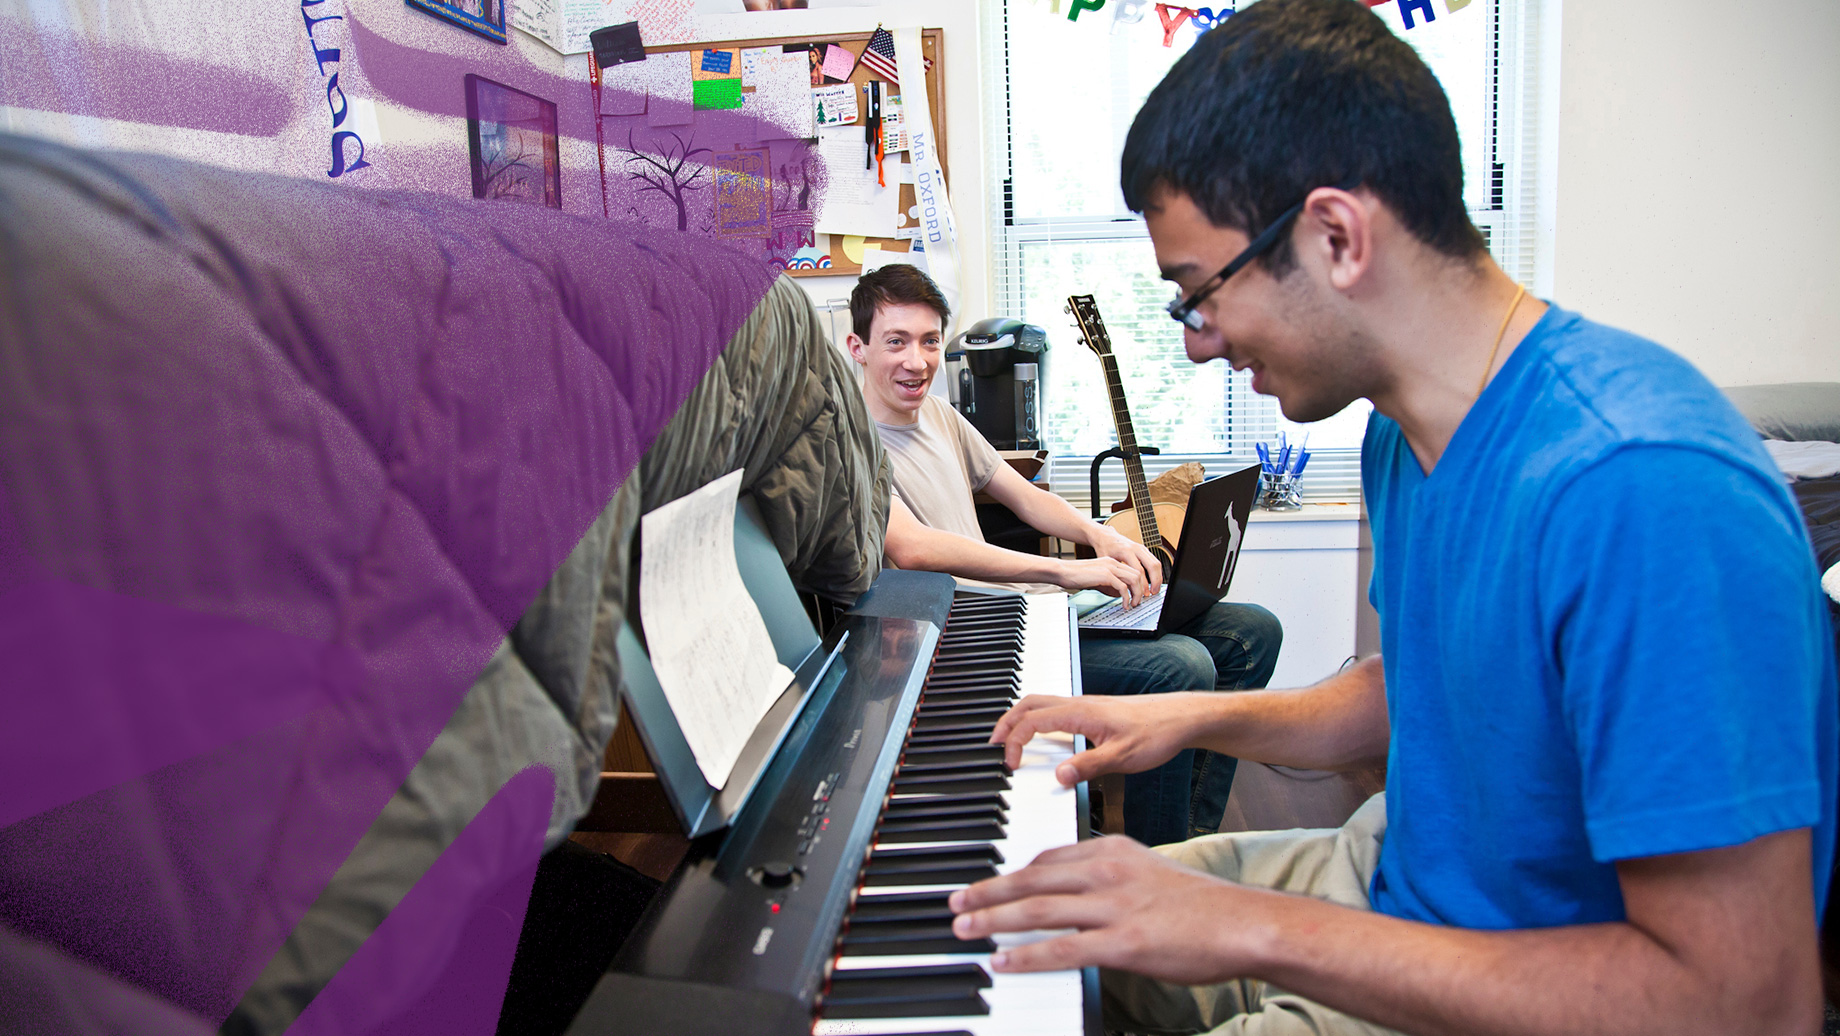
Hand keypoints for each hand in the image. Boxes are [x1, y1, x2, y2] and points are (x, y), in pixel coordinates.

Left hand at [948, 836, 1262, 982]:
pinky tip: (1001, 960)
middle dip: (987, 892)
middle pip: (1030, 880)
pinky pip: (1061, 949)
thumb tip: (1078, 892)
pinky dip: (1025, 956)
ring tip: (963, 928)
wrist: (1243, 923)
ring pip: (1036, 911)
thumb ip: (1111, 876)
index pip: (1047, 858)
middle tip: (955, 902)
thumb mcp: (1150, 871)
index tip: (987, 884)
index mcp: (1112, 850)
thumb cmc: (1202, 904)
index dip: (1010, 873)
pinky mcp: (1121, 944)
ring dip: (992, 920)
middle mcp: (1106, 872)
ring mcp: (1112, 907)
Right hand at [989, 692, 1207, 781]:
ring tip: (1009, 740)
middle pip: (1028, 704)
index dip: (1015, 741)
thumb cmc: (1157, 732)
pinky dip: (1037, 721)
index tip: (1011, 764)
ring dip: (1020, 719)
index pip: (1032, 721)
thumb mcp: (1123, 757)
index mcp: (1080, 712)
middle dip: (1005, 723)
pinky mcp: (1094, 712)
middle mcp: (1079, 704)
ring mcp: (1086, 706)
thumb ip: (1088, 766)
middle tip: (993, 745)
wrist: (1181, 718)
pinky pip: (1055, 710)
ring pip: (1040, 704)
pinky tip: (1042, 737)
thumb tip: (1058, 776)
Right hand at [1053, 556, 1150, 605]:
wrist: (1064, 571)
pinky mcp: (1105, 575)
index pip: (1132, 571)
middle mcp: (1113, 563)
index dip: (1138, 584)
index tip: (1137, 595)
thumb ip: (1110, 585)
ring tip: (1133, 604)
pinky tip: (1124, 604)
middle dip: (1140, 590)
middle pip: (1137, 574)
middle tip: (1137, 601)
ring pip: (1133, 580)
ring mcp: (1110, 567)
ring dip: (1136, 594)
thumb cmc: (1076, 576)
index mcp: (1111, 562)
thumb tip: (1121, 594)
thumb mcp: (1098, 580)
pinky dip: (1126, 598)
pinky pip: (1123, 587)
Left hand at [1089, 526, 1162, 594]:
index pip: (1139, 570)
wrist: (1105, 536)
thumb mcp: (1106, 562)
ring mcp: (1141, 548)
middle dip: (1155, 581)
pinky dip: (1156, 572)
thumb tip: (1122, 591)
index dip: (1142, 584)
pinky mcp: (1144, 549)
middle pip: (1152, 565)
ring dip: (1157, 577)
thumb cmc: (1104, 548)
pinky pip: (1154, 561)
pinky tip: (1153, 581)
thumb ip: (1115, 574)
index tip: (1141, 594)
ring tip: (1154, 589)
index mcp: (1126, 551)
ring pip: (1156, 563)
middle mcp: (1136, 548)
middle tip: (1152, 593)